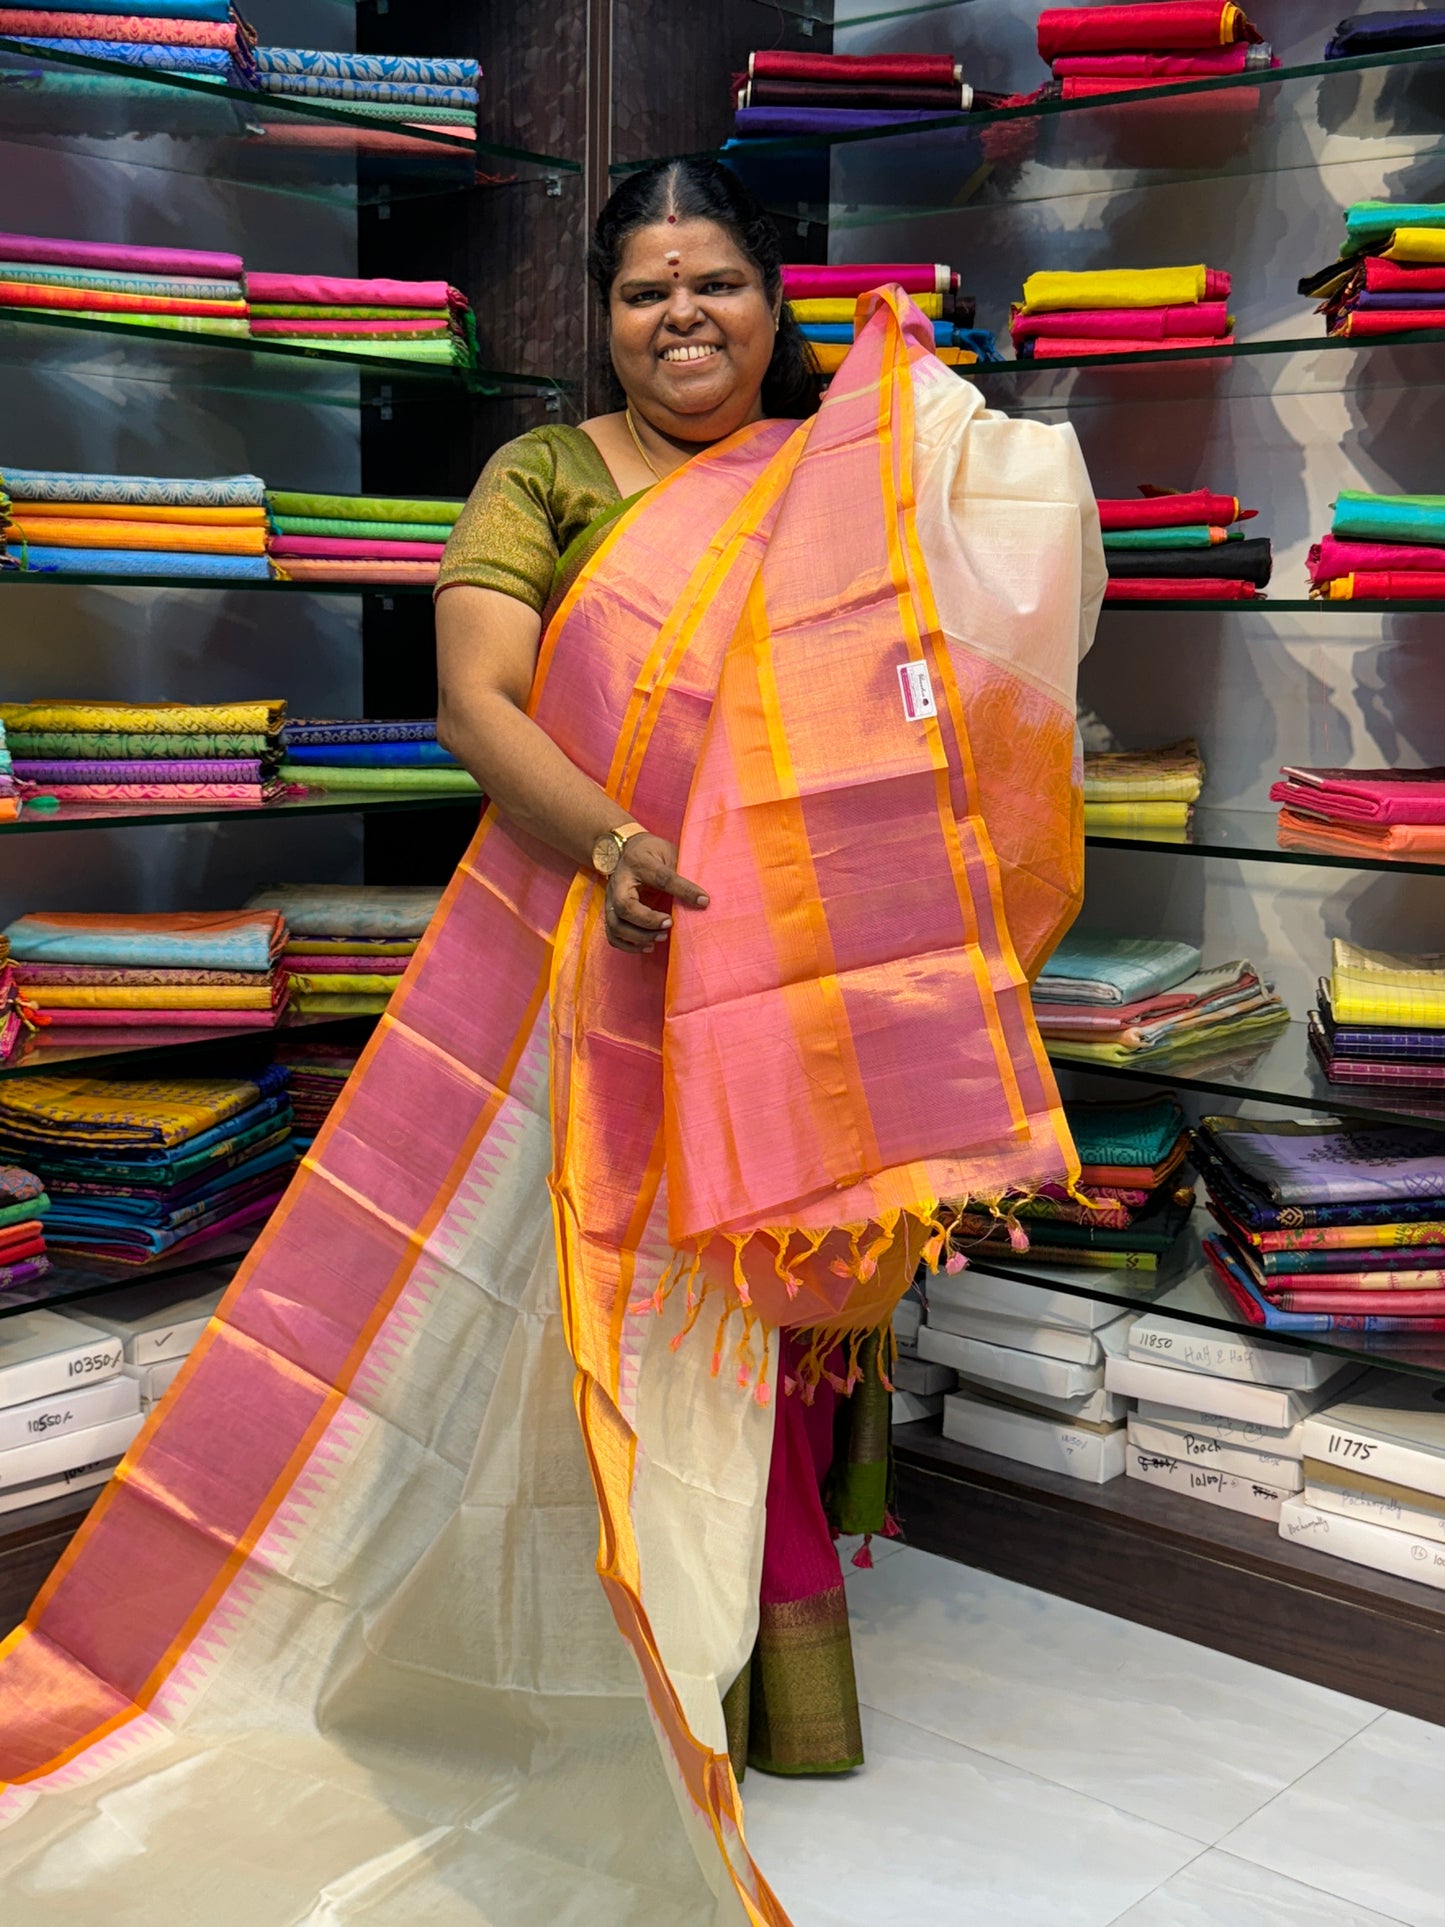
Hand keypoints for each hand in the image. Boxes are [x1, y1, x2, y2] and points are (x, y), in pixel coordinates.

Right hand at [604, 833, 708, 953]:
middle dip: (648, 920)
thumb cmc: (653, 853)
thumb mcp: (669, 853)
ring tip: (662, 938)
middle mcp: (619, 881)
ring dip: (639, 937)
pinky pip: (612, 934)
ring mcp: (610, 898)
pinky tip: (648, 946)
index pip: (661, 878)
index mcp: (638, 862)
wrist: (625, 851)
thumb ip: (682, 872)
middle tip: (670, 924)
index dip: (683, 890)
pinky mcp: (610, 912)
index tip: (703, 901)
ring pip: (615, 924)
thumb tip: (703, 898)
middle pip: (624, 906)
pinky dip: (629, 945)